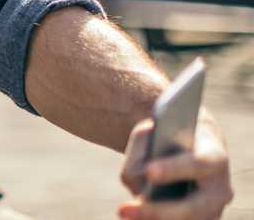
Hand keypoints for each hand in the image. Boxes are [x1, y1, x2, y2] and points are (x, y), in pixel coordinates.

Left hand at [117, 115, 233, 218]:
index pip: (197, 164)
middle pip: (193, 207)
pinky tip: (132, 217)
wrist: (189, 146)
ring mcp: (213, 210)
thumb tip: (139, 182)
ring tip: (124, 213)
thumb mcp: (153, 132)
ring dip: (153, 219)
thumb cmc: (168, 135)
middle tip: (123, 209)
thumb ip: (141, 151)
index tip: (149, 172)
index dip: (173, 169)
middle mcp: (220, 189)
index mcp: (215, 158)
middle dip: (158, 210)